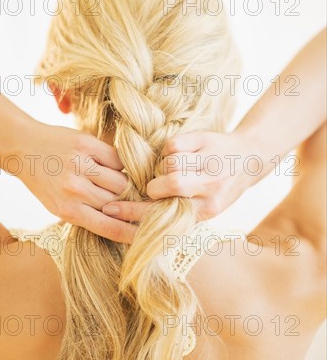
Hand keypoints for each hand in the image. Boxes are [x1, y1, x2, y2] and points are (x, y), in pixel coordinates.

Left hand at [19, 122, 136, 243]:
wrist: (23, 147)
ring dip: (125, 182)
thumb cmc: (45, 182)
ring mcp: (80, 165)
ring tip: (121, 181)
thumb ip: (88, 214)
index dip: (131, 233)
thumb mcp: (60, 206)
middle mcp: (74, 189)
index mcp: (68, 211)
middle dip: (129, 203)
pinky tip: (110, 164)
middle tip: (138, 201)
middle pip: (119, 202)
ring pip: (121, 181)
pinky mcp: (86, 144)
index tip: (146, 236)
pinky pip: (117, 159)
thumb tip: (124, 223)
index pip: (109, 227)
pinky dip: (118, 164)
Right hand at [102, 130, 251, 222]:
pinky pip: (172, 145)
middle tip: (154, 185)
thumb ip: (177, 212)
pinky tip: (178, 154)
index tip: (110, 210)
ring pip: (171, 163)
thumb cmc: (220, 187)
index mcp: (208, 210)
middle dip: (154, 185)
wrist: (249, 158)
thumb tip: (135, 218)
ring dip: (163, 166)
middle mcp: (212, 187)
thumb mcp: (205, 207)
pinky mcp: (206, 142)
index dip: (134, 213)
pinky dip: (169, 149)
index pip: (166, 215)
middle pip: (171, 184)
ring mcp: (211, 163)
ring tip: (171, 169)